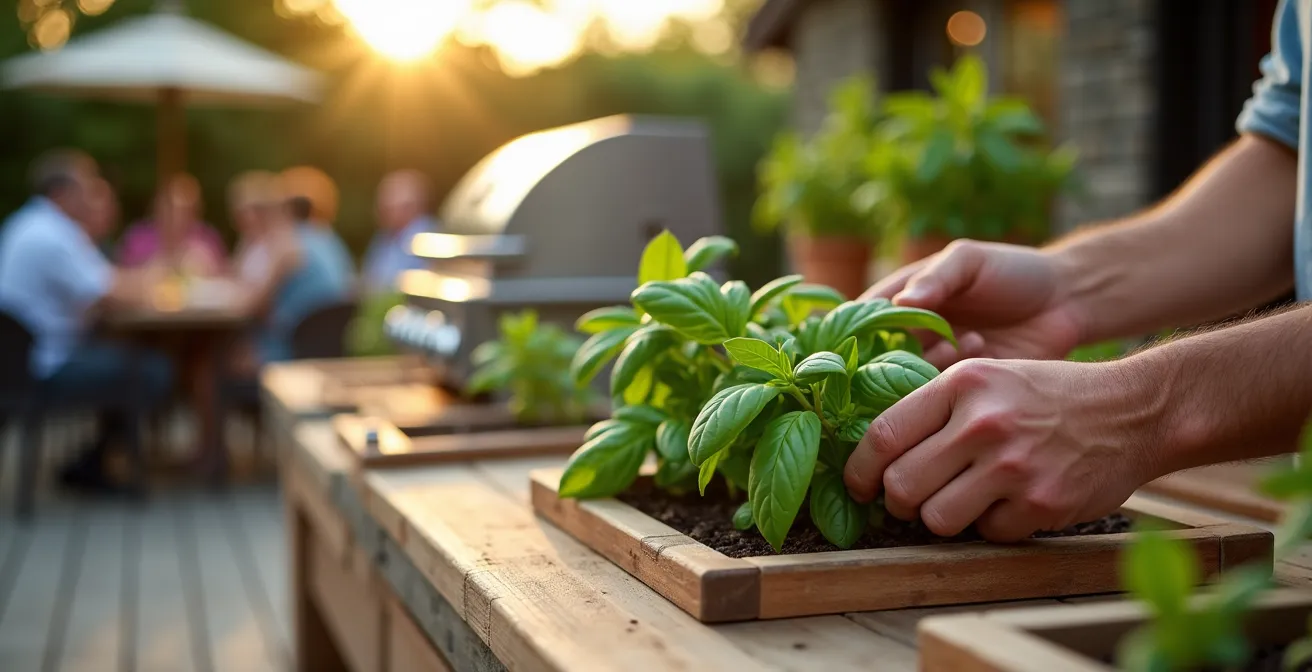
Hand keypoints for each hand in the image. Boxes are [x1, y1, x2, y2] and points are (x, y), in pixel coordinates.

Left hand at [843, 358, 1155, 541]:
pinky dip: (993, 526)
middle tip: (911, 501)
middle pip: (901, 486)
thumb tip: (873, 457)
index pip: (882, 436)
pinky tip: (1012, 502)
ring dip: (943, 519)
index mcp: (961, 384)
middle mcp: (982, 422)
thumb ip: (933, 408)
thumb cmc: (1047, 396)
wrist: (1133, 410)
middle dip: (898, 503)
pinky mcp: (1041, 502)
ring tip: (963, 500)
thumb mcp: (987, 379)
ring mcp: (1013, 464)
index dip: (858, 471)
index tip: (858, 487)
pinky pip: (987, 534)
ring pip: (936, 519)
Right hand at [863, 240, 1085, 368]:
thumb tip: (902, 303)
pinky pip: (938, 396)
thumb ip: (936, 278)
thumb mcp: (970, 260)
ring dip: (926, 362)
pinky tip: (981, 346)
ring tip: (960, 339)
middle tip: (920, 341)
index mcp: (902, 300)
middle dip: (891, 353)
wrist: (1066, 302)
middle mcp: (910, 335)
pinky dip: (951, 377)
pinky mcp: (959, 389)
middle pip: (876, 356)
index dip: (855, 328)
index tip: (866, 332)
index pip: (860, 318)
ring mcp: (934, 362)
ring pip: (904, 379)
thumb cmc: (1013, 271)